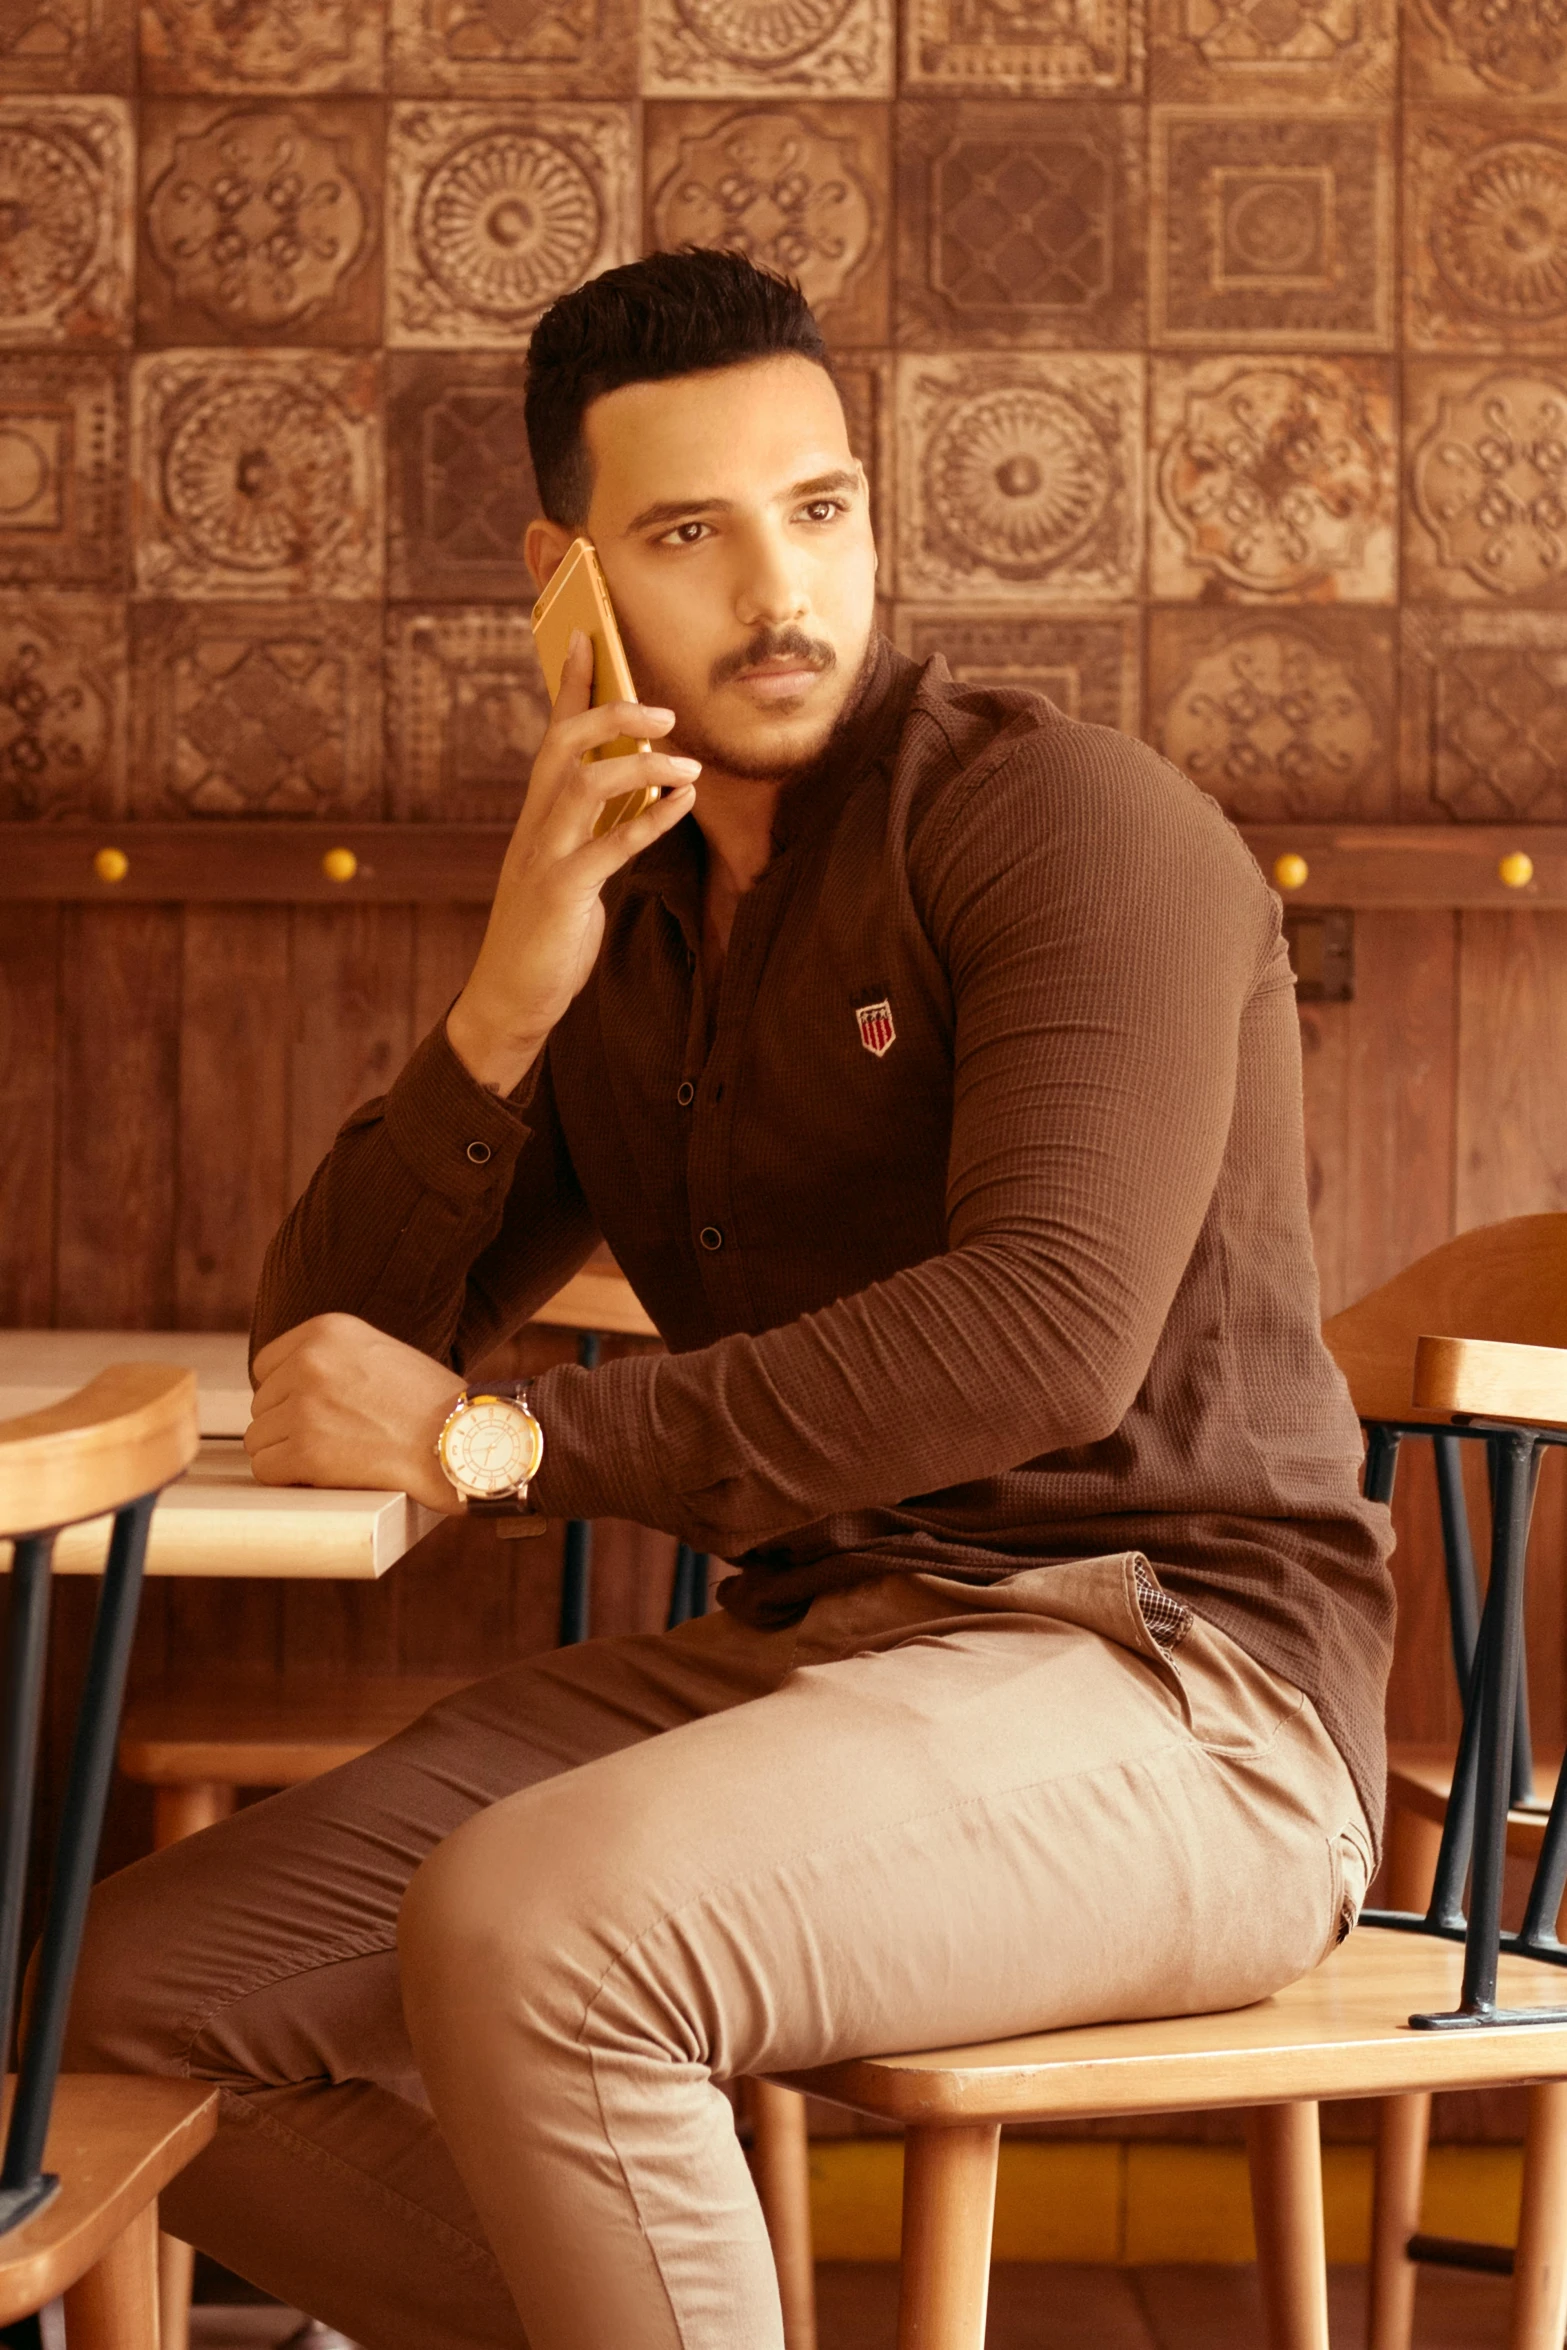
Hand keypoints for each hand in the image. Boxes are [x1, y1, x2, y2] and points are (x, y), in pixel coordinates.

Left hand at [246, 1314, 465, 1509]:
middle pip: (262, 1404)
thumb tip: (282, 1387)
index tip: (316, 1411)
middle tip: (337, 1437)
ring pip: (259, 1438)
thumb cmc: (430, 1404)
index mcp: (327, 1330)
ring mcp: (305, 1406)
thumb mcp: (379, 1352)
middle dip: (290, 1425)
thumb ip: (332, 1358)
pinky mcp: (306, 1451)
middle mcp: (310, 1361)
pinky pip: (266, 1469)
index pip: (266, 1365)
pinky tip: (325, 1475)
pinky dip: (290, 1478)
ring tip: (336, 1455)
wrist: (462, 1440)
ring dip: (288, 1453)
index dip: (287, 1394)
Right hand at [447, 630, 699, 1093]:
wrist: (509, 999)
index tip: (588, 636)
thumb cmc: (546, 934)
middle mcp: (535, 826)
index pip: (552, 736)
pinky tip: (683, 804)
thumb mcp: (570, 871)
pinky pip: (609, 846)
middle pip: (563, 744)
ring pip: (584, 785)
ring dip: (641, 766)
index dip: (570, 685)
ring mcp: (544, 857)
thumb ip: (593, 832)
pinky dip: (650, 821)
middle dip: (612, 714)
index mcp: (536, 816)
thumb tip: (636, 797)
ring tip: (689, 763)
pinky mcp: (561, 893)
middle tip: (663, 709)